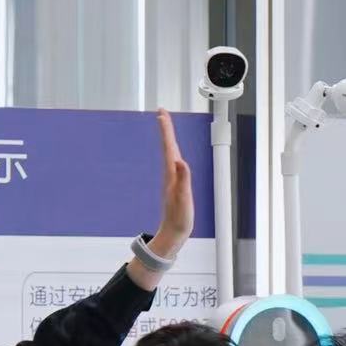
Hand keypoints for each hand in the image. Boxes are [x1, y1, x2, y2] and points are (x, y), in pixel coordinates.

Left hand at [148, 108, 192, 257]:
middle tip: (162, 112)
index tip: (162, 114)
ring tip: (166, 125)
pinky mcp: (175, 184)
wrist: (173, 233)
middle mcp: (170, 174)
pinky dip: (173, 152)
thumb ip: (183, 179)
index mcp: (172, 174)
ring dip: (168, 138)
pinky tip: (174, 152)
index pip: (169, 147)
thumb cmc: (179, 218)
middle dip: (166, 128)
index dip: (166, 130)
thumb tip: (180, 161)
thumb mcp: (183, 198)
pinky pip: (173, 162)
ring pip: (170, 152)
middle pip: (168, 146)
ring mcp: (172, 179)